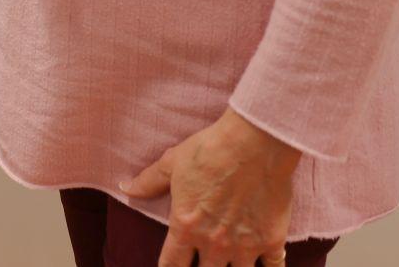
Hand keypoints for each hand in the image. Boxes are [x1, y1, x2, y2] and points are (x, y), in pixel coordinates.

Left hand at [123, 108, 299, 266]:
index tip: (172, 266)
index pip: (171, 264)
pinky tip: (265, 264)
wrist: (253, 145)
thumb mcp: (171, 163)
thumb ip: (149, 182)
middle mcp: (214, 243)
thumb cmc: (209, 150)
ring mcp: (244, 246)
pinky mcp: (272, 241)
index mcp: (185, 226)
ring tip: (228, 264)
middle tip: (203, 262)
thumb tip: (126, 188)